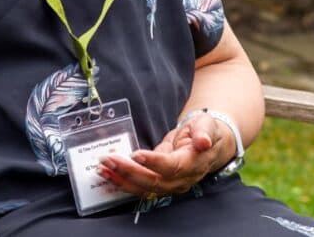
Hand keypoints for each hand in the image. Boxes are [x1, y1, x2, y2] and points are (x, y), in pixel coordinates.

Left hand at [97, 113, 236, 196]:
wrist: (211, 145)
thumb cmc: (206, 131)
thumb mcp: (208, 125)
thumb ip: (204, 131)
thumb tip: (203, 141)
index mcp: (194, 163)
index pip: (173, 166)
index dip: (154, 162)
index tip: (135, 154)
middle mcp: (182, 179)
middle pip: (155, 181)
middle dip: (130, 171)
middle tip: (108, 159)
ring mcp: (172, 184)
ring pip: (146, 188)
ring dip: (122, 179)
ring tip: (102, 169)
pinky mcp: (161, 183)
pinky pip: (142, 187)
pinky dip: (124, 182)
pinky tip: (108, 175)